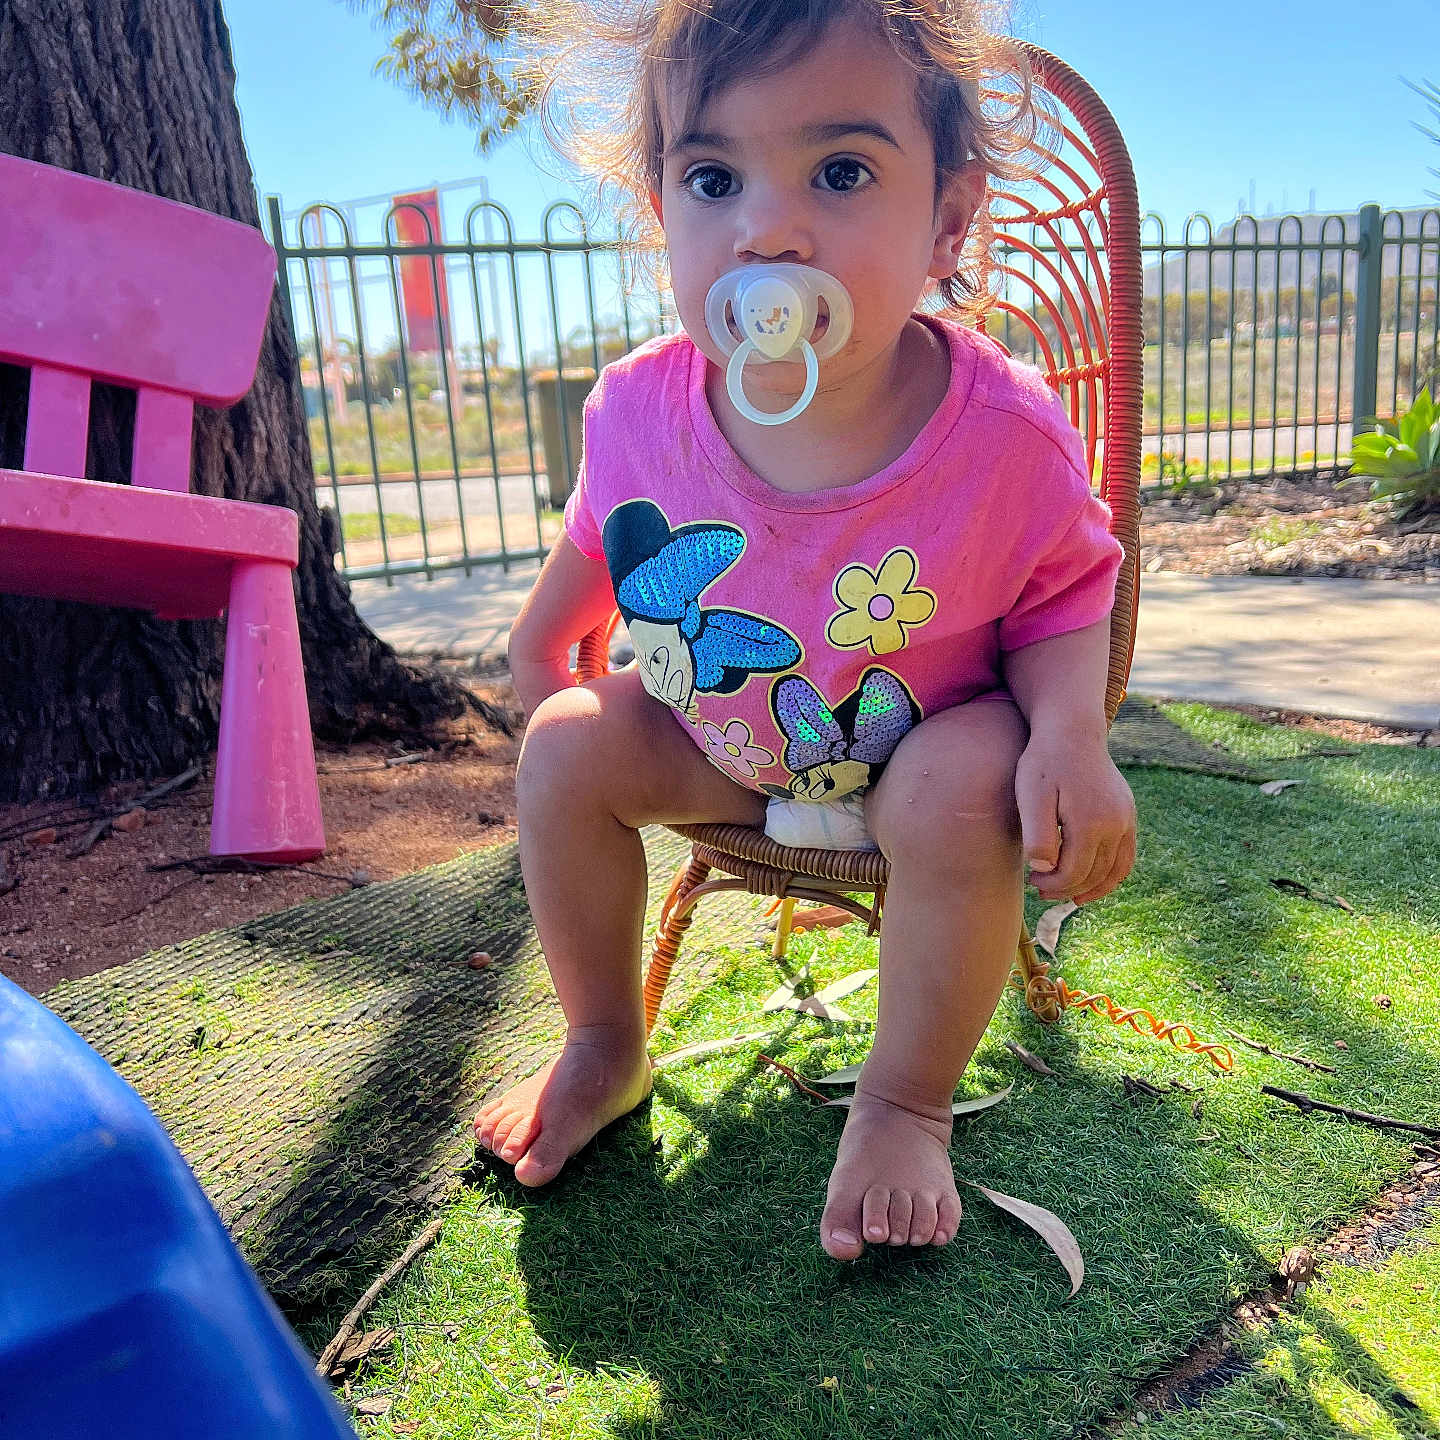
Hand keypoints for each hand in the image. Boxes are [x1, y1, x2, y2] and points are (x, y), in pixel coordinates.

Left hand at [1013, 730, 1135, 904]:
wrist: (1072, 730)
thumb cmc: (1044, 762)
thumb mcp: (1031, 796)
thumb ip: (1037, 835)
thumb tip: (1044, 870)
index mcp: (1090, 822)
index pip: (1073, 873)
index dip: (1052, 885)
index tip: (1032, 882)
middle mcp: (1116, 824)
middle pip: (1094, 874)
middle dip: (1067, 889)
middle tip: (1041, 890)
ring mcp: (1126, 819)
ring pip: (1115, 870)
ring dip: (1092, 888)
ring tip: (1067, 894)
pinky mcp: (1128, 813)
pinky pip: (1126, 856)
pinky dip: (1112, 875)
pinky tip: (1092, 881)